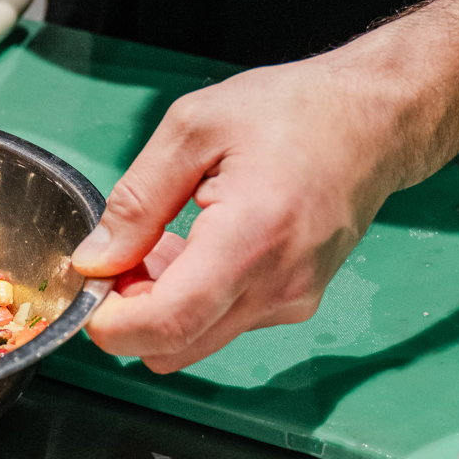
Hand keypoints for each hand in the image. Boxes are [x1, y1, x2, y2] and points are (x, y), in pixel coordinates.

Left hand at [72, 59, 407, 372]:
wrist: (373, 119)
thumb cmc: (293, 110)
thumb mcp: (193, 128)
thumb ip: (137, 199)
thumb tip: (96, 258)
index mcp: (251, 237)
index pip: (167, 323)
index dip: (110, 324)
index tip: (86, 290)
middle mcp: (278, 285)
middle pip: (175, 347)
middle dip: (128, 316)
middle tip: (119, 254)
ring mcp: (291, 301)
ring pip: (195, 340)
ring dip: (160, 307)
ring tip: (161, 240)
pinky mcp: (296, 302)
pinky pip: (224, 323)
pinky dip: (193, 300)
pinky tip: (194, 247)